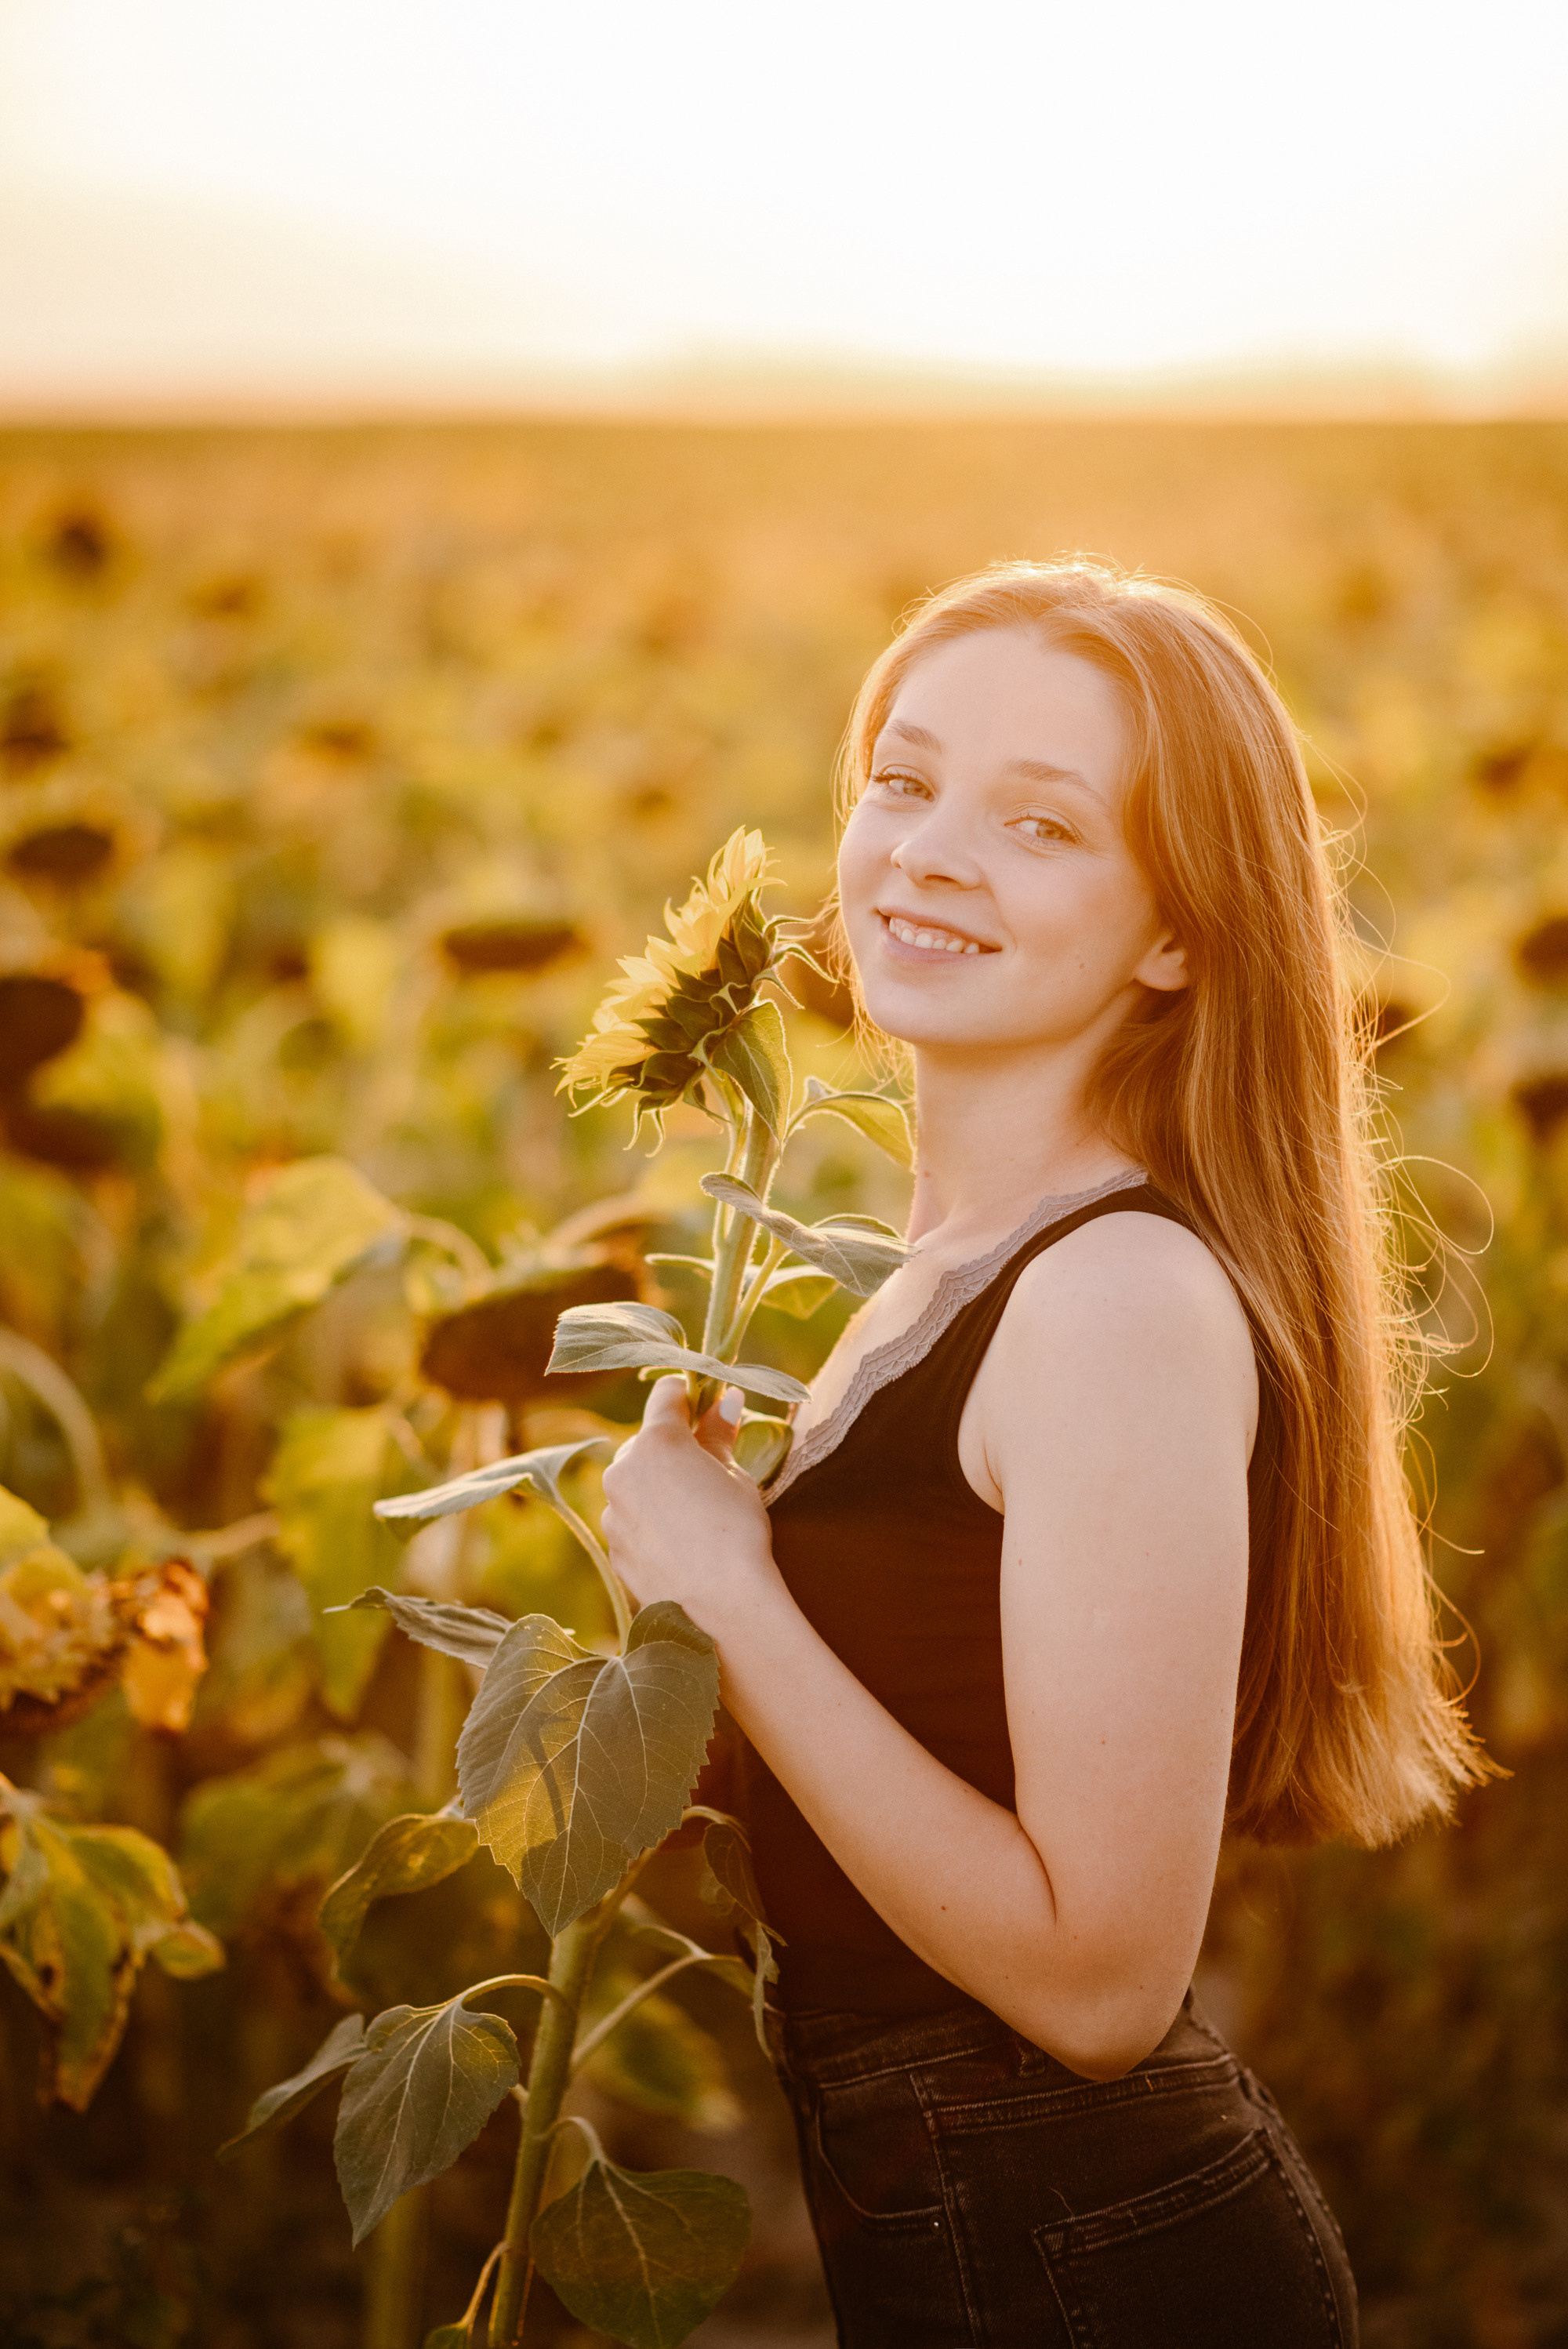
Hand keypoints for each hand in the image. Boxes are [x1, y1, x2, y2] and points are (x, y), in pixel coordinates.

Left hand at [599, 1376, 782, 1639]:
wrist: (721, 1606)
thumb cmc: (737, 1532)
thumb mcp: (735, 1477)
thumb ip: (720, 1435)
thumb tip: (725, 1399)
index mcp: (657, 1441)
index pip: (667, 1395)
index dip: (689, 1396)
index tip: (705, 1407)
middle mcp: (623, 1469)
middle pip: (646, 1441)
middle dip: (672, 1449)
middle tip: (707, 1472)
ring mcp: (612, 1510)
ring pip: (634, 1483)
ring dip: (657, 1487)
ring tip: (695, 1517)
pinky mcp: (613, 1546)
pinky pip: (631, 1520)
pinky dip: (650, 1522)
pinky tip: (680, 1545)